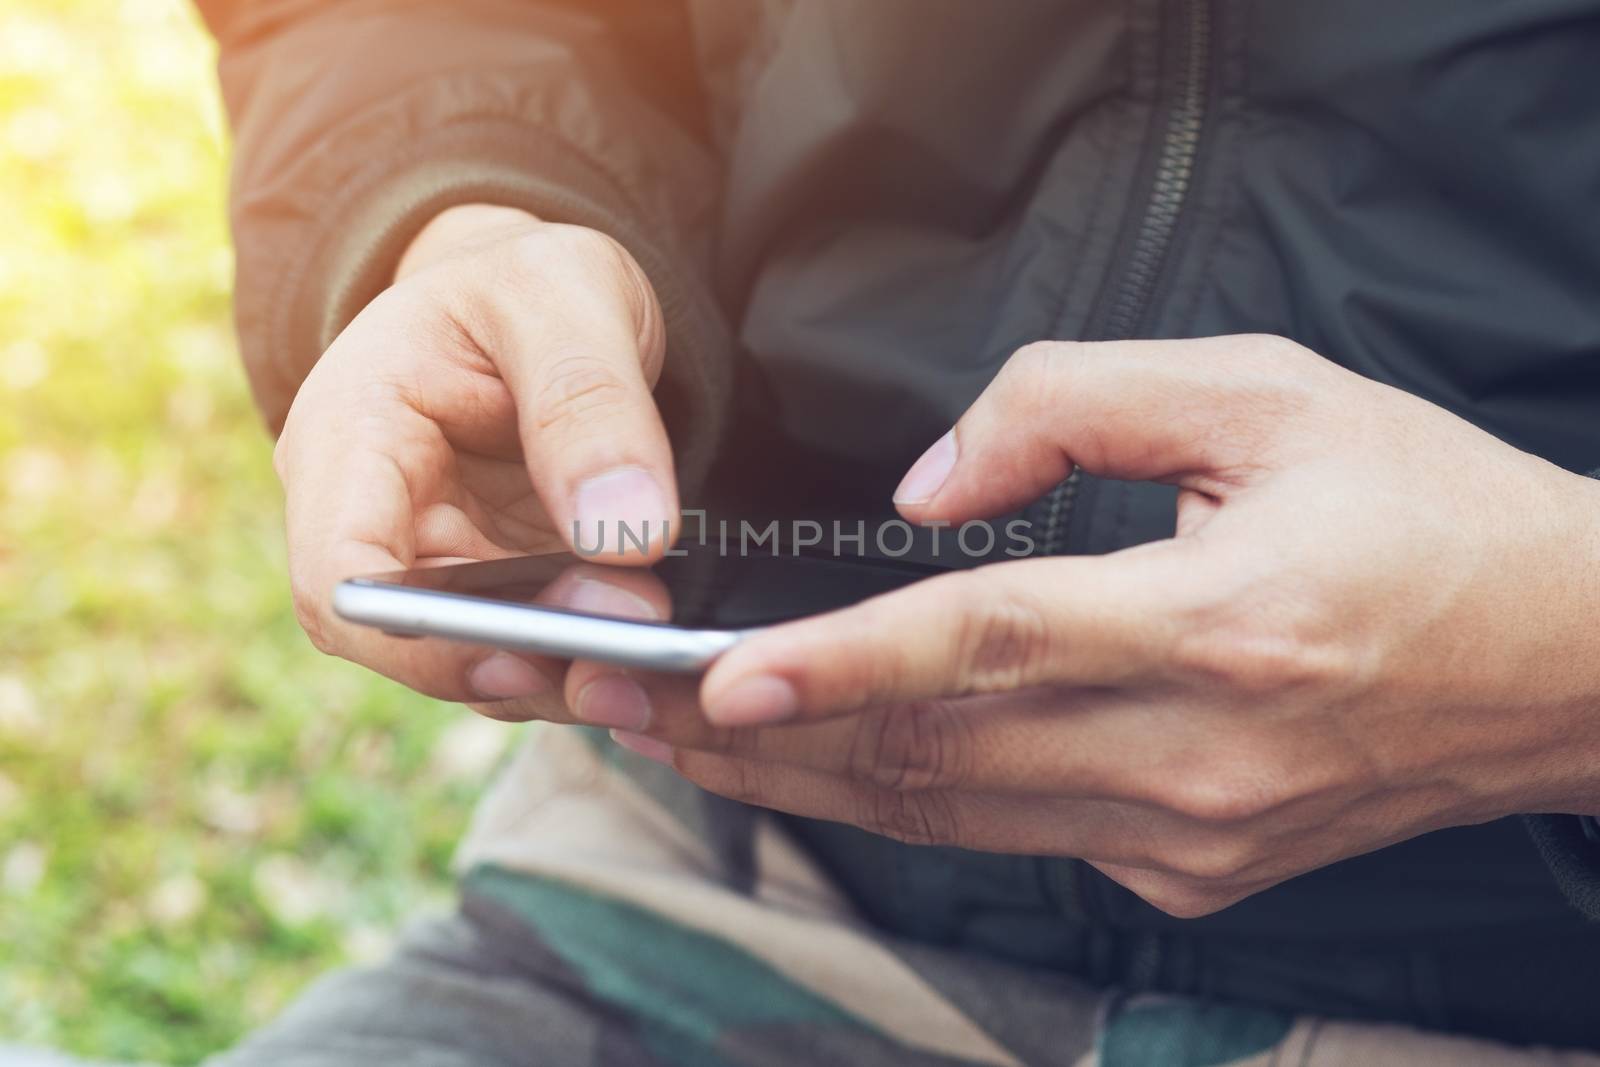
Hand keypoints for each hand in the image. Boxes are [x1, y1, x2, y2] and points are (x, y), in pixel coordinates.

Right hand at [273, 204, 678, 714]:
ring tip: (655, 650)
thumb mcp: (568, 298)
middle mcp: (373, 515)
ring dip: (565, 673)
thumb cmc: (530, 282)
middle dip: (522, 661)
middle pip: (412, 640)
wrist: (542, 295)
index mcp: (349, 434)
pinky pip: (528, 649)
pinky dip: (588, 658)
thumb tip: (627, 535)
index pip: (338, 574)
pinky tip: (651, 645)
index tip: (526, 659)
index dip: (418, 640)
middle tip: (633, 652)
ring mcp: (435, 560)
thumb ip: (591, 404)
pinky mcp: (494, 588)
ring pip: (477, 661)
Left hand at [579, 335, 1599, 916]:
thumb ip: (1073, 407)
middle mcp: (1198, 755)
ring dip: (805, 774)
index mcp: (1224, 625)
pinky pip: (1014, 832)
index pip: (988, 648)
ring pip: (951, 814)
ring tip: (679, 738)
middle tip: (622, 705)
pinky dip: (907, 796)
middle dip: (761, 734)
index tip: (709, 680)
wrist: (1566, 663)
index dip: (840, 666)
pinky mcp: (1191, 869)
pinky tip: (825, 760)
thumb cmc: (1425, 510)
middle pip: (933, 755)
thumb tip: (926, 492)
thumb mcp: (1267, 393)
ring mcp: (1191, 834)